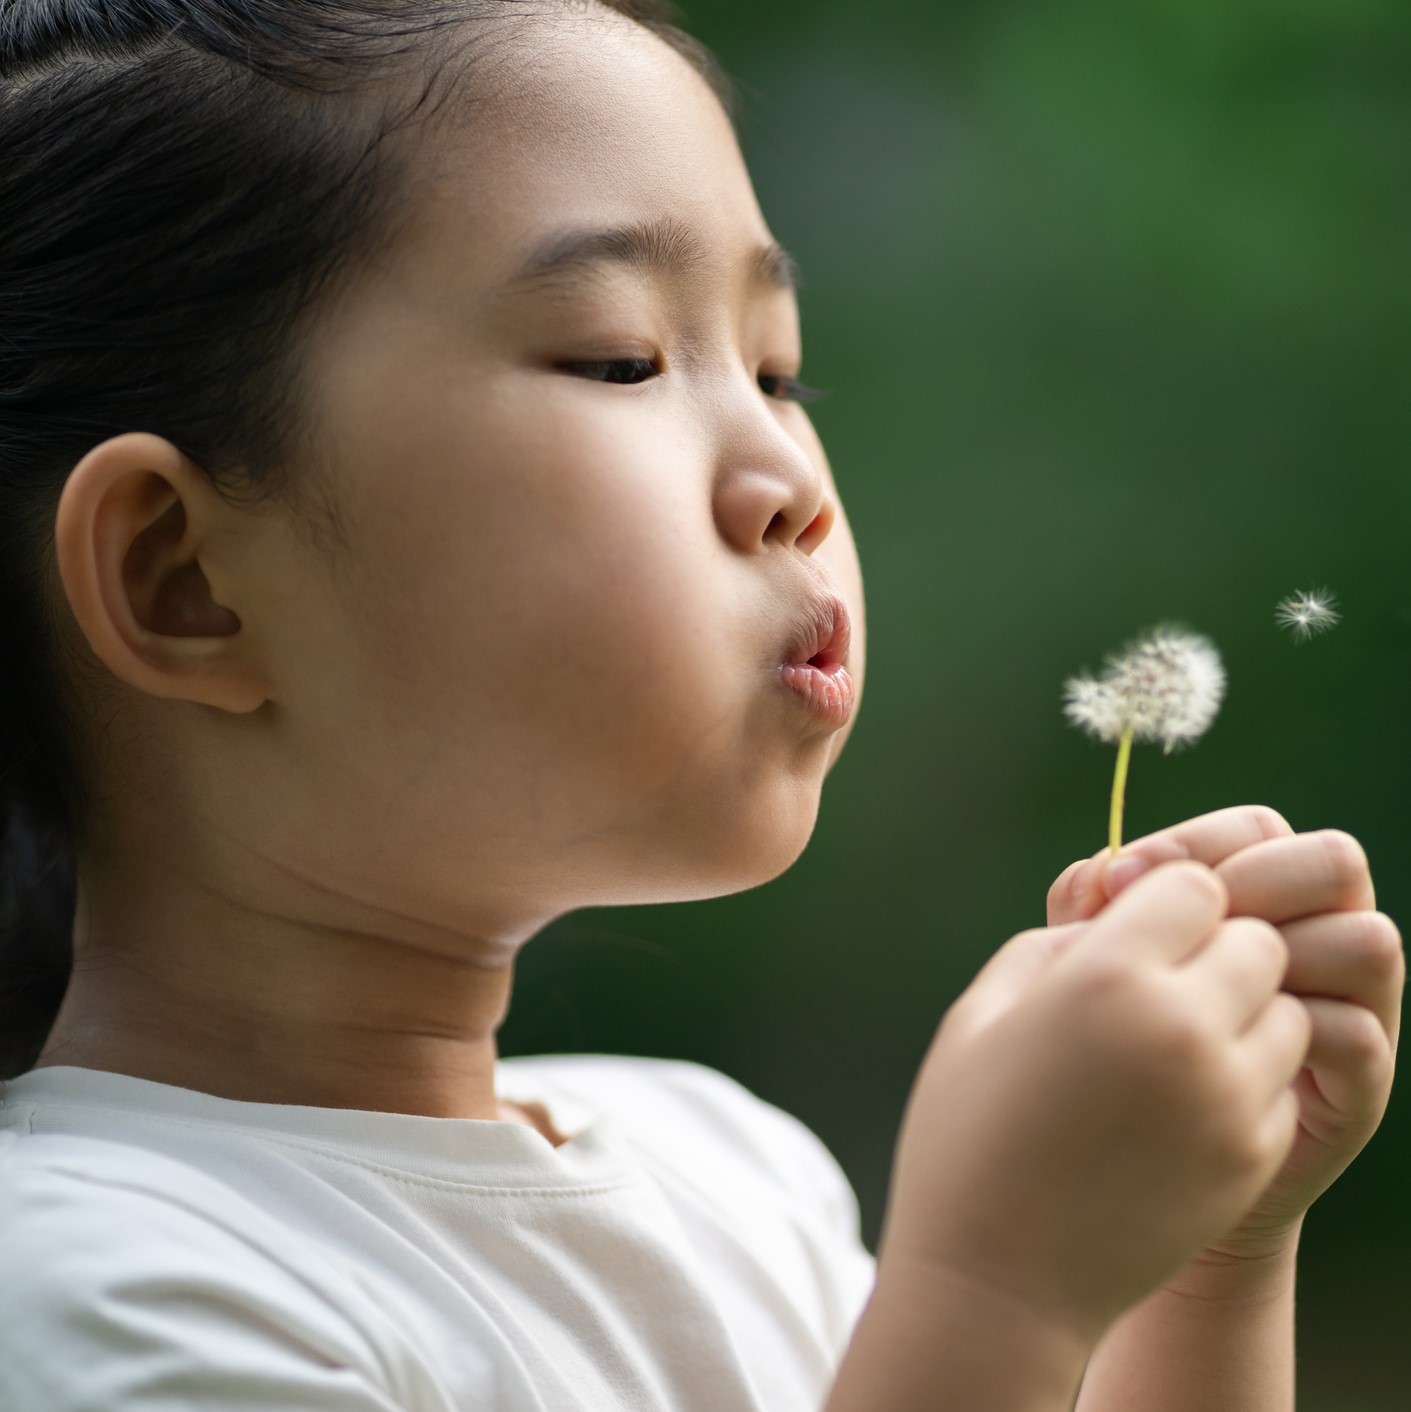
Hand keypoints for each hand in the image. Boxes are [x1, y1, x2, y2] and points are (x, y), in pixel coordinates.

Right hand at [882, 860, 1308, 1347]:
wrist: (995, 1284)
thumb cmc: (967, 1134)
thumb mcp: (982, 1013)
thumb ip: (1055, 944)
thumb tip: (1112, 918)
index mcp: (1106, 979)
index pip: (1193, 883)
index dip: (1161, 898)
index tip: (1130, 928)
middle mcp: (1183, 1028)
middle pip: (1254, 940)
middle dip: (1213, 946)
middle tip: (1159, 980)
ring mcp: (1228, 1098)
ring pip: (1284, 1008)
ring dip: (1240, 1007)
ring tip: (1174, 1040)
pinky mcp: (1253, 1155)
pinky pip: (1279, 1078)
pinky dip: (1246, 1073)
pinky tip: (1182, 1100)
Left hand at [1048, 805, 1403, 1259]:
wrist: (1126, 1169)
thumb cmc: (1104, 1046)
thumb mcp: (1086, 964)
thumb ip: (1090, 908)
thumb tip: (1102, 873)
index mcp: (1251, 893)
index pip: (1256, 827)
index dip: (1196, 842)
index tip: (1119, 880)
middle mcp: (1313, 937)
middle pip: (1333, 862)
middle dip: (1258, 880)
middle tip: (1185, 926)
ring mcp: (1347, 1009)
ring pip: (1367, 939)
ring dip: (1283, 953)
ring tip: (1205, 989)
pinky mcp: (1354, 1087)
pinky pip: (1357, 1033)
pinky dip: (1293, 1029)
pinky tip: (1220, 1047)